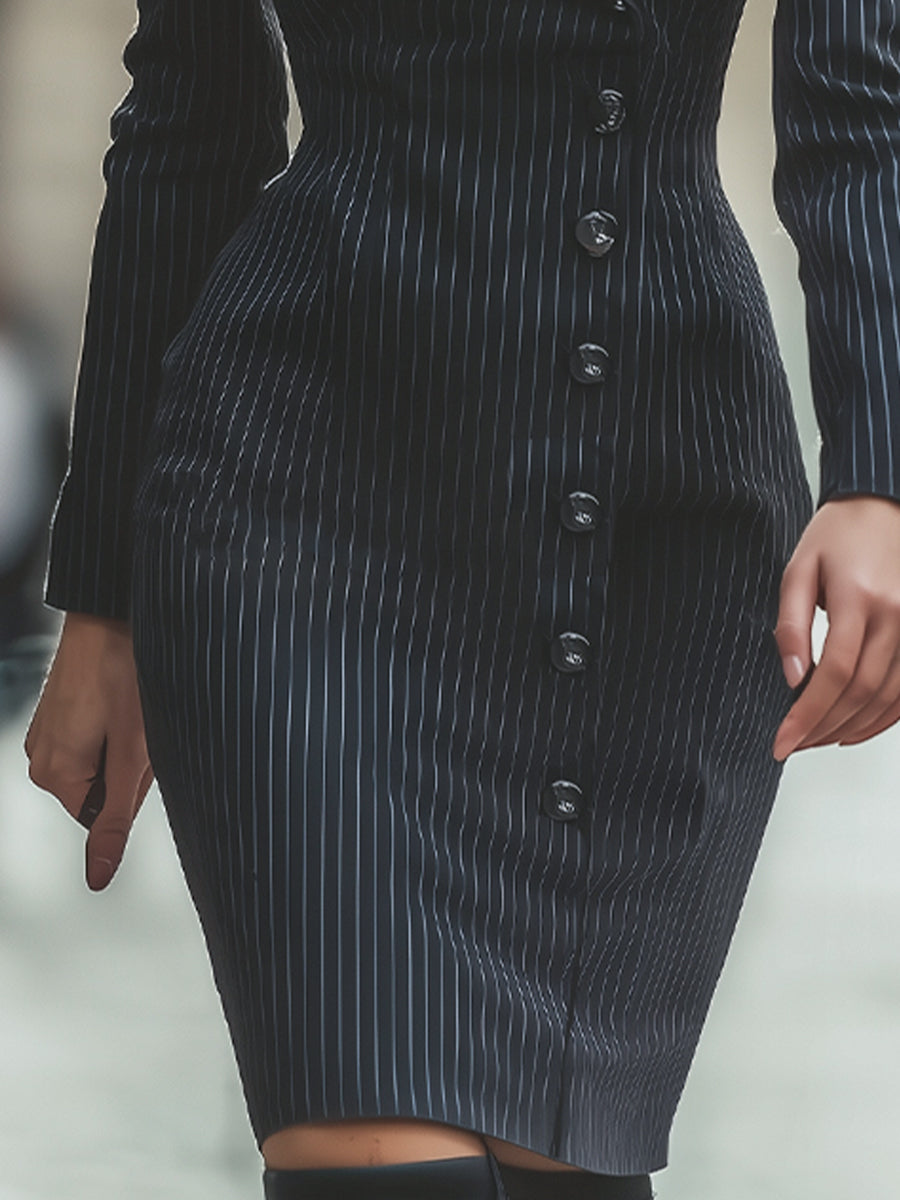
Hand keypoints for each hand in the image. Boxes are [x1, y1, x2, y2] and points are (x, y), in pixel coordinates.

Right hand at [23, 612, 153, 889]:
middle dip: (131, 764)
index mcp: (52, 776)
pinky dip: (117, 724)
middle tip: (139, 724)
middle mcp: (39, 759)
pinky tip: (123, 697)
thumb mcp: (133, 754)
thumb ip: (115, 820)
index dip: (135, 785)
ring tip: (131, 707)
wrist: (110, 613)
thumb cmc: (125, 674)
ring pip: (104, 762)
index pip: (106, 816)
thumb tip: (98, 877)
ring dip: (128, 742)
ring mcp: (46, 734)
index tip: (138, 749)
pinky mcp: (58, 714)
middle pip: (103, 790)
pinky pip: (95, 738)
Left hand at [772, 494, 899, 759]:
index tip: (781, 742)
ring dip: (852, 727)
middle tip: (794, 745)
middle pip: (861, 692)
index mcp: (859, 599)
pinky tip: (854, 728)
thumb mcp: (798, 571)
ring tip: (817, 740)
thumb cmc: (836, 536)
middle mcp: (896, 616)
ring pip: (888, 697)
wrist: (882, 506)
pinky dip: (884, 717)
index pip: (833, 674)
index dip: (806, 715)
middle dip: (824, 727)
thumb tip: (791, 678)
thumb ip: (791, 625)